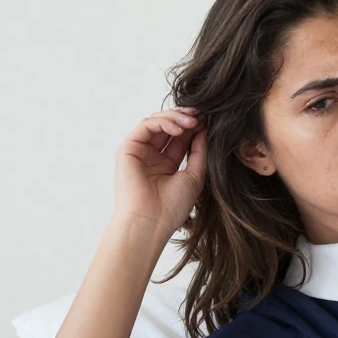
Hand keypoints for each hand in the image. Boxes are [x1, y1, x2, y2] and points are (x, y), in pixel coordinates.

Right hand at [113, 106, 206, 237]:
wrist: (152, 222)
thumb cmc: (172, 206)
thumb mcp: (194, 176)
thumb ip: (199, 151)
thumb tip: (204, 129)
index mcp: (166, 164)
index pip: (180, 137)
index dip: (194, 127)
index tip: (209, 120)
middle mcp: (151, 156)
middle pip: (168, 127)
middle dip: (185, 118)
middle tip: (201, 115)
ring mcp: (139, 152)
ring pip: (156, 122)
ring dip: (176, 118)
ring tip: (193, 121)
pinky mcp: (128, 149)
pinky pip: (146, 126)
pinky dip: (163, 122)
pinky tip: (179, 129)